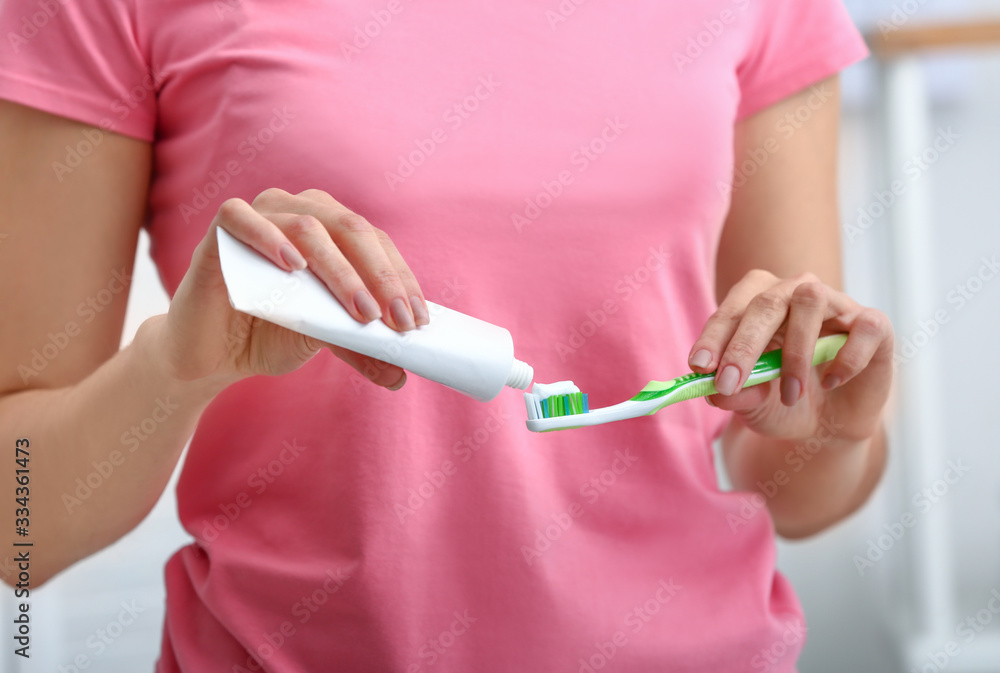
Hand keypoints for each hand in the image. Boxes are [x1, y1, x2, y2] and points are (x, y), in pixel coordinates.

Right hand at [154, 188, 428, 389]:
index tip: (416, 320)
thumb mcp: (323, 340)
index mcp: (332, 228)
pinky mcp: (219, 230)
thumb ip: (359, 347)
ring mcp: (260, 214)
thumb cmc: (270, 334)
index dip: (400, 279)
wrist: (211, 355)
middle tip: (395, 320)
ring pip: (307, 226)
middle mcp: (300, 210)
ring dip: (339, 270)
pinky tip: (294, 266)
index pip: (377, 244)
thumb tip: (401, 375)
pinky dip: (270, 238)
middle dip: (379, 277)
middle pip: (350, 230)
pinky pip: (242, 218)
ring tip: (359, 309)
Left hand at [688, 270, 892, 443]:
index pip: (733, 308)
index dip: (714, 336)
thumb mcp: (752, 406)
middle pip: (767, 301)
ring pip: (811, 299)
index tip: (699, 366)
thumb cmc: (784, 403)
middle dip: (744, 344)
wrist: (830, 427)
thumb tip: (715, 393)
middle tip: (729, 383)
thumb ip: (734, 396)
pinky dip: (846, 359)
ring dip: (795, 352)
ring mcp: (837, 304)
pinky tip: (832, 383)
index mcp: (759, 301)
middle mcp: (796, 292)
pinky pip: (863, 327)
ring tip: (790, 395)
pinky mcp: (873, 324)